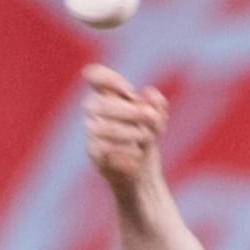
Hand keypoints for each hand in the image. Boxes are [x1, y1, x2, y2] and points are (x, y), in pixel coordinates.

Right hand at [81, 64, 167, 187]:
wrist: (142, 172)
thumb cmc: (145, 138)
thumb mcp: (157, 122)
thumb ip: (157, 106)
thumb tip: (152, 94)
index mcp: (106, 94)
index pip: (96, 76)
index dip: (110, 79)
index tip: (130, 91)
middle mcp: (94, 110)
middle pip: (102, 105)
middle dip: (131, 111)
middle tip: (151, 117)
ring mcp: (92, 131)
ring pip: (105, 128)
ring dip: (131, 132)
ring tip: (147, 137)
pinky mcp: (94, 153)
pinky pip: (106, 150)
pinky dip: (127, 152)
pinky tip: (138, 155)